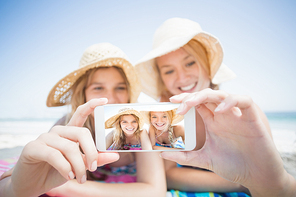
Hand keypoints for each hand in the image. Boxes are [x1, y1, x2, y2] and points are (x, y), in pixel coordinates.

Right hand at [7, 98, 118, 196]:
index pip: (80, 113)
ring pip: (70, 147)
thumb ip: (95, 159)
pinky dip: (65, 167)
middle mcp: (57, 131)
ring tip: (81, 178)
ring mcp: (44, 137)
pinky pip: (54, 155)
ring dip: (79, 166)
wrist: (32, 185)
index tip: (105, 100)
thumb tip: (115, 155)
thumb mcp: (79, 166)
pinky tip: (68, 176)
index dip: (92, 105)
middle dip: (92, 152)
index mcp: (69, 132)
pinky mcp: (33, 147)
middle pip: (82, 133)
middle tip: (93, 169)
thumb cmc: (56, 172)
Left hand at [161, 89, 289, 194]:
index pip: (197, 103)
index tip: (170, 102)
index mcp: (213, 122)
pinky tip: (219, 111)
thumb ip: (185, 156)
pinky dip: (232, 101)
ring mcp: (237, 115)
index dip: (185, 99)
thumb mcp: (204, 160)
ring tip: (191, 103)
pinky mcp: (252, 118)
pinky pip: (244, 101)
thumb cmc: (233, 165)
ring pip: (222, 94)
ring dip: (206, 95)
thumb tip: (162, 154)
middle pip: (206, 96)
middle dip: (191, 96)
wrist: (256, 176)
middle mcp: (223, 115)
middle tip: (177, 102)